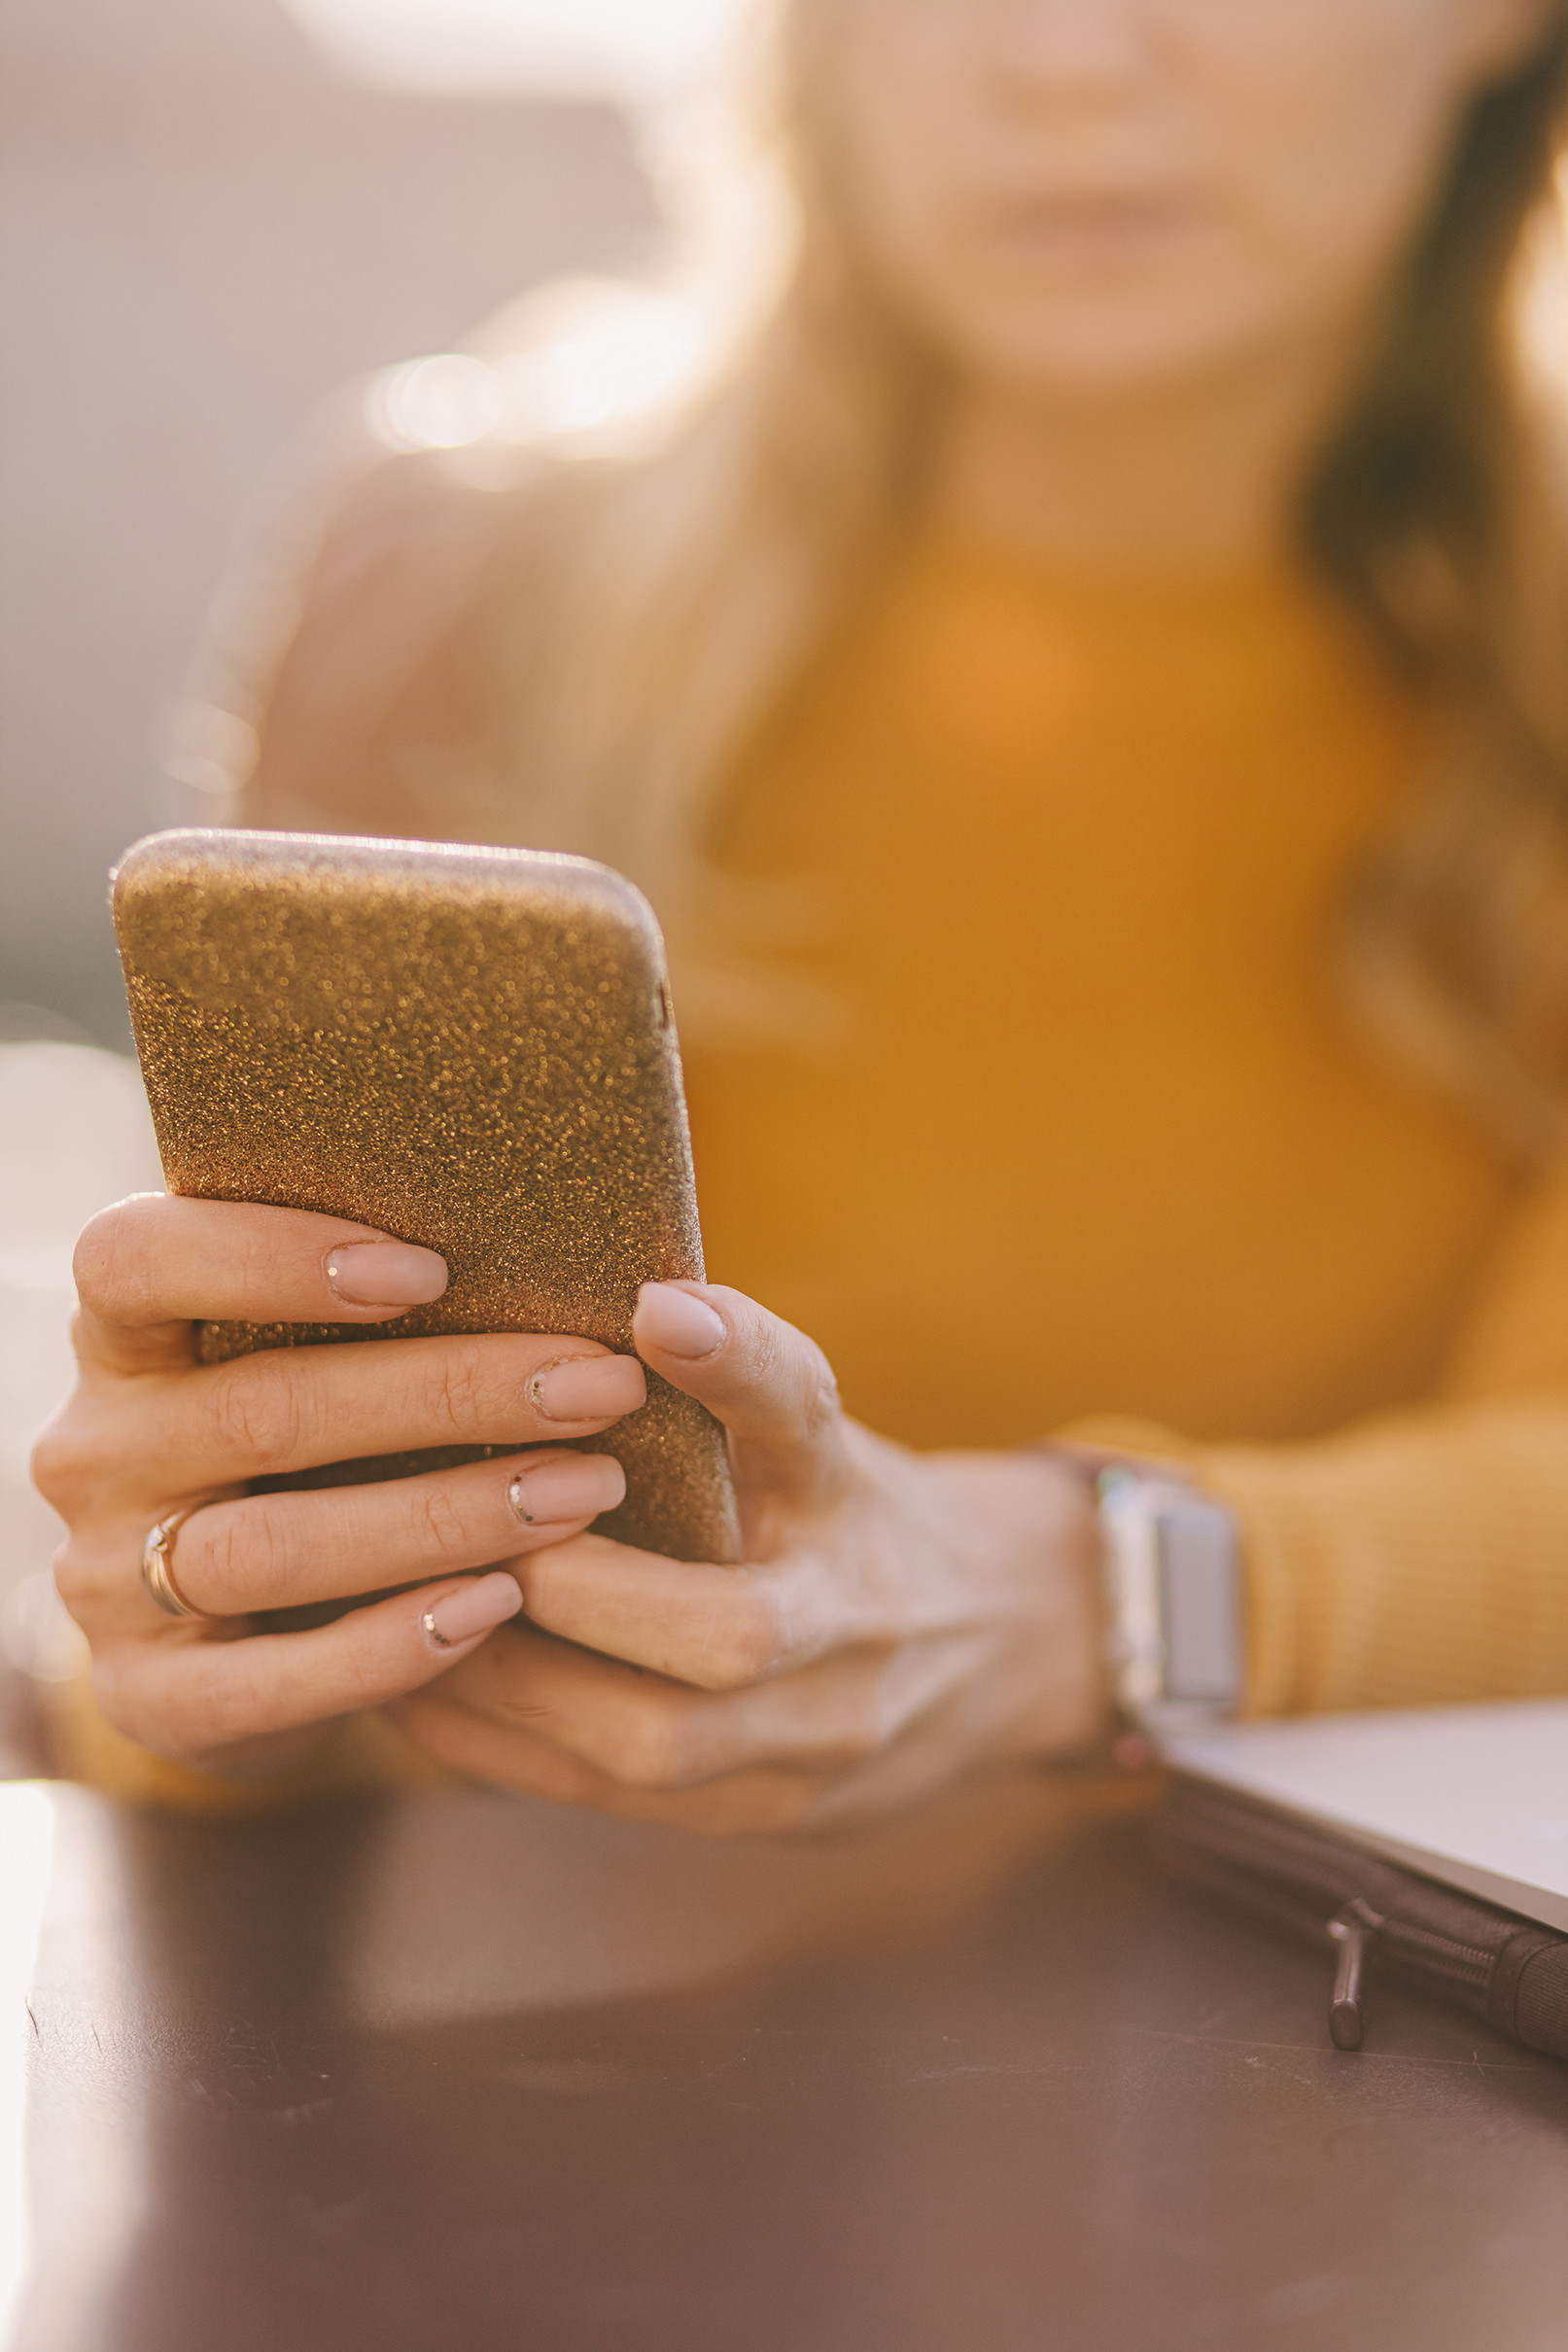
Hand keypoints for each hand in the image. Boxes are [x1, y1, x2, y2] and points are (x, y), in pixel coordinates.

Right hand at [33, 1195, 644, 1777]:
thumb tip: (596, 1258)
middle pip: (261, 1409)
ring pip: (272, 1546)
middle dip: (449, 1394)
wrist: (229, 1647)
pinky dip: (392, 1645)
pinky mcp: (149, 1700)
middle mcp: (96, 1452)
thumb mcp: (303, 1362)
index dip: (268, 1255)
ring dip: (444, 1517)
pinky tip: (500, 1605)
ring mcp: (107, 1584)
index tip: (430, 1269)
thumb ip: (377, 1303)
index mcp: (122, 1340)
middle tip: (600, 1386)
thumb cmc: (308, 1453)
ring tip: (581, 1492)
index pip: (137, 1262)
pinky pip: (270, 1682)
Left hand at [392, 1283, 1106, 1834]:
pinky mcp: (766, 1820)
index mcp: (857, 1495)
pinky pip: (616, 1801)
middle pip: (729, 1634)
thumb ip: (738, 1373)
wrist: (1000, 1651)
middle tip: (444, 1531)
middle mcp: (858, 1626)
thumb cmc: (857, 1514)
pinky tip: (416, 1694)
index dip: (736, 1359)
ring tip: (393, 1621)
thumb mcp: (818, 1430)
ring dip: (507, 1684)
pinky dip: (501, 1749)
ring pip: (654, 1746)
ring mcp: (820, 1744)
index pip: (806, 1413)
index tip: (653, 1308)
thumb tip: (641, 1295)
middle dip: (568, 1591)